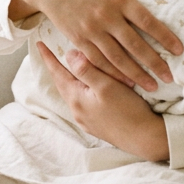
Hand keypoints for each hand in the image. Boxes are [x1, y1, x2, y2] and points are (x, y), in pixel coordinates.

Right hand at [12, 0, 183, 90]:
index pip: (147, 21)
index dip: (164, 37)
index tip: (179, 49)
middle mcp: (106, 16)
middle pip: (135, 45)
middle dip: (154, 63)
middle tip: (171, 77)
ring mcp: (91, 30)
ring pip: (117, 58)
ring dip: (136, 74)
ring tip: (152, 86)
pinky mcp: (78, 39)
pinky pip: (98, 61)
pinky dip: (112, 73)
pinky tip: (125, 82)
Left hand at [38, 42, 168, 161]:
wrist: (144, 139)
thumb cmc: (128, 110)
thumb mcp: (106, 85)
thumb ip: (86, 69)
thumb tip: (68, 54)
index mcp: (76, 98)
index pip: (58, 73)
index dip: (48, 57)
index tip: (38, 44)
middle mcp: (77, 110)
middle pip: (63, 83)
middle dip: (57, 67)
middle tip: (51, 52)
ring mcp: (86, 119)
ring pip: (73, 92)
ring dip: (70, 78)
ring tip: (68, 66)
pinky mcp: (96, 124)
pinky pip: (83, 102)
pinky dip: (82, 89)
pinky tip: (87, 87)